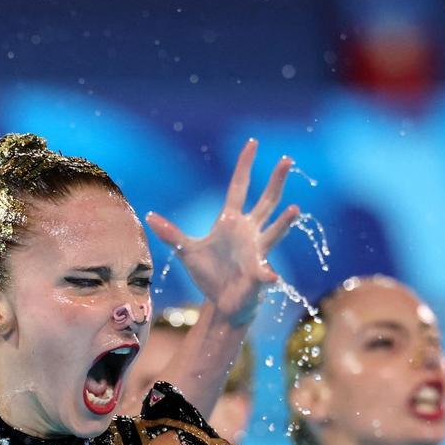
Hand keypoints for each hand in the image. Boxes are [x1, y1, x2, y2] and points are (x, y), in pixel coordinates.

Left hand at [146, 139, 298, 325]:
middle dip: (276, 181)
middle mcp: (249, 231)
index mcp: (230, 221)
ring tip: (294, 209)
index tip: (253, 143)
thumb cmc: (209, 273)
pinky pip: (264, 273)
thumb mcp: (186, 251)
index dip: (245, 165)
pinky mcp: (258, 273)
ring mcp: (257, 250)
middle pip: (266, 201)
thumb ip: (171, 234)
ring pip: (275, 232)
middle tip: (287, 159)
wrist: (223, 302)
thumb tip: (149, 216)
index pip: (239, 187)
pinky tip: (271, 277)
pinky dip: (267, 275)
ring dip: (285, 222)